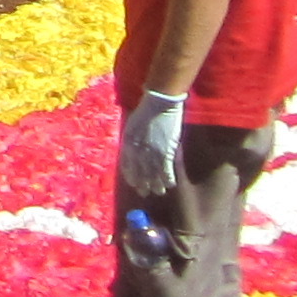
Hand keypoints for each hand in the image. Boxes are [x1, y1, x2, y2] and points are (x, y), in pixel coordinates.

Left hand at [115, 91, 186, 211]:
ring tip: (159, 191)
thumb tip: (132, 152)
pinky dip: (168, 179)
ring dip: (156, 185)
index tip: (134, 184)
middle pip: (140, 174)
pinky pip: (166, 171)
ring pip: (153, 175)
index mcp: (127, 144)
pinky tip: (170, 184)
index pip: (126, 167)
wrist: (159, 104)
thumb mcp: (131, 126)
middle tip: (146, 193)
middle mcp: (138, 152)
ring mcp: (152, 153)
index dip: (131, 177)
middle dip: (143, 185)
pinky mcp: (166, 152)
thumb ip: (131, 141)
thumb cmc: (145, 112)